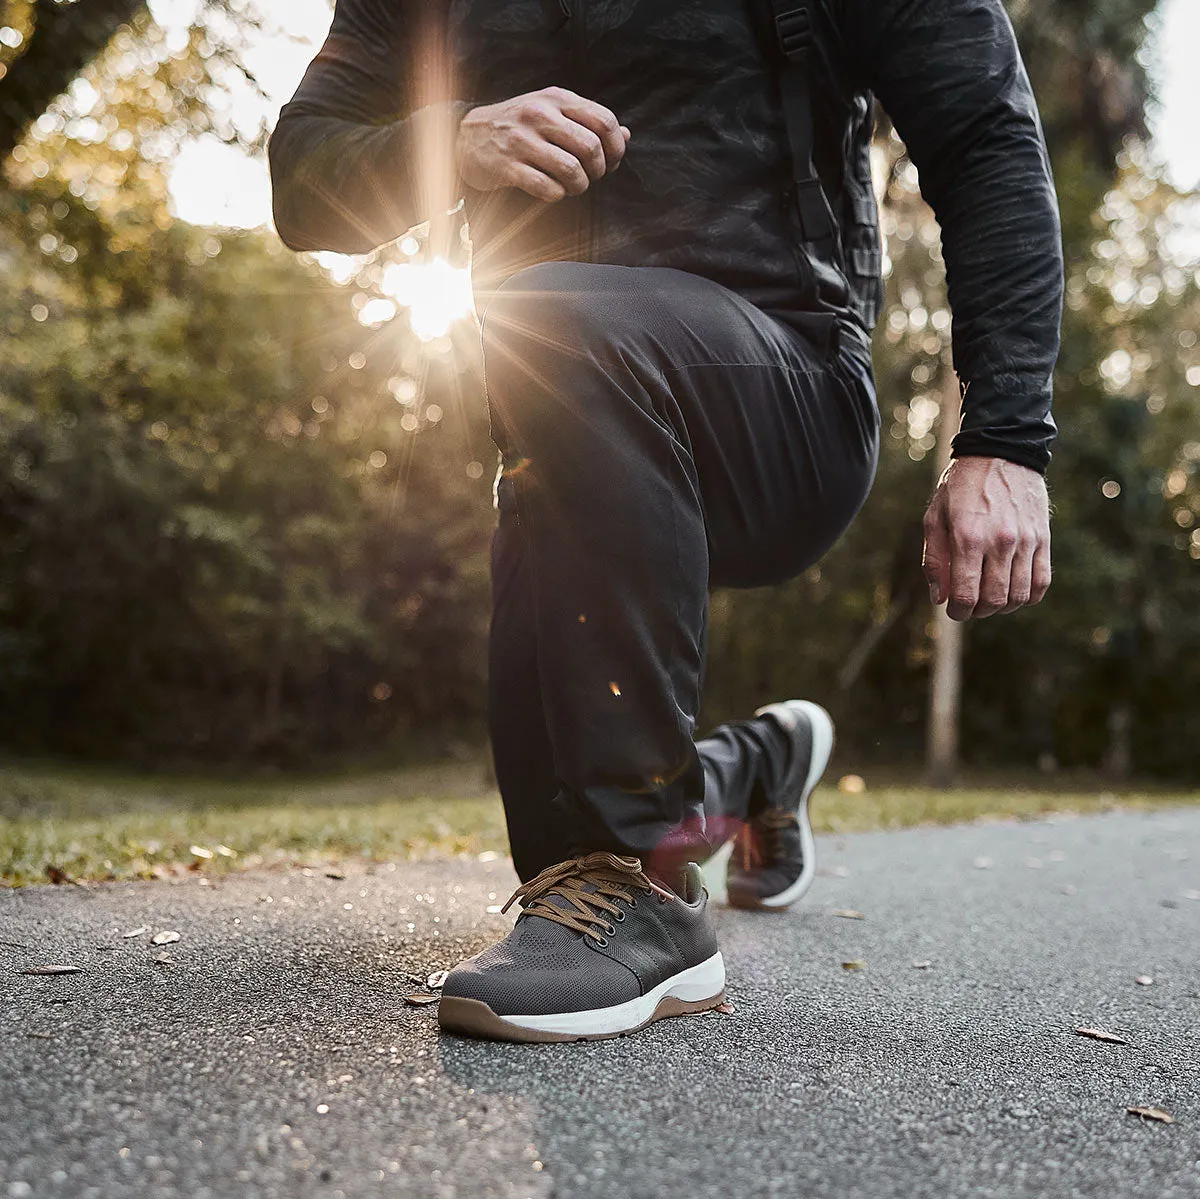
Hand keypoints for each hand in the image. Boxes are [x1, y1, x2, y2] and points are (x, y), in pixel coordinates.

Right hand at [456, 87, 630, 203]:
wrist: (469, 135)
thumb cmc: (520, 125)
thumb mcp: (553, 112)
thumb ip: (588, 122)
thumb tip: (626, 135)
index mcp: (557, 99)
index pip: (605, 121)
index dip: (616, 148)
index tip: (611, 163)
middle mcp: (540, 115)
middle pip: (591, 147)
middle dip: (598, 171)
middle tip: (590, 177)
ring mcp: (522, 140)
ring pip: (572, 170)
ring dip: (580, 186)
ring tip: (573, 186)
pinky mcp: (507, 166)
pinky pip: (547, 188)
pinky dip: (557, 195)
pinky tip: (553, 191)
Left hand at [922, 456, 1050, 620]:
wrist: (1000, 452)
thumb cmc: (960, 486)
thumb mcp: (934, 517)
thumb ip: (934, 559)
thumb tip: (939, 598)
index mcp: (968, 537)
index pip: (966, 595)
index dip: (957, 612)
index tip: (953, 611)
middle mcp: (1000, 542)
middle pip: (994, 601)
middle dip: (978, 611)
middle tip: (970, 605)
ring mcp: (1026, 541)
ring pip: (1018, 596)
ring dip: (1002, 606)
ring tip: (989, 598)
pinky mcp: (1042, 538)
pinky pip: (1041, 582)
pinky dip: (1027, 596)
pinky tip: (1013, 591)